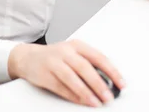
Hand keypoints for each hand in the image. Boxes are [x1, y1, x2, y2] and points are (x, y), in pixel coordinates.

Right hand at [8, 38, 124, 106]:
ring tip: (96, 102)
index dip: (112, 71)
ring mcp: (54, 62)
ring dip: (86, 92)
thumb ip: (89, 64)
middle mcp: (66, 52)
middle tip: (108, 96)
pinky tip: (81, 101)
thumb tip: (107, 82)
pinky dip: (73, 96)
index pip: (99, 57)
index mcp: (77, 45)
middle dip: (99, 83)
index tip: (121, 83)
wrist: (28, 57)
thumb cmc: (55, 56)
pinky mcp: (45, 75)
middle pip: (85, 67)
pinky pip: (61, 87)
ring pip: (73, 78)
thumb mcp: (73, 54)